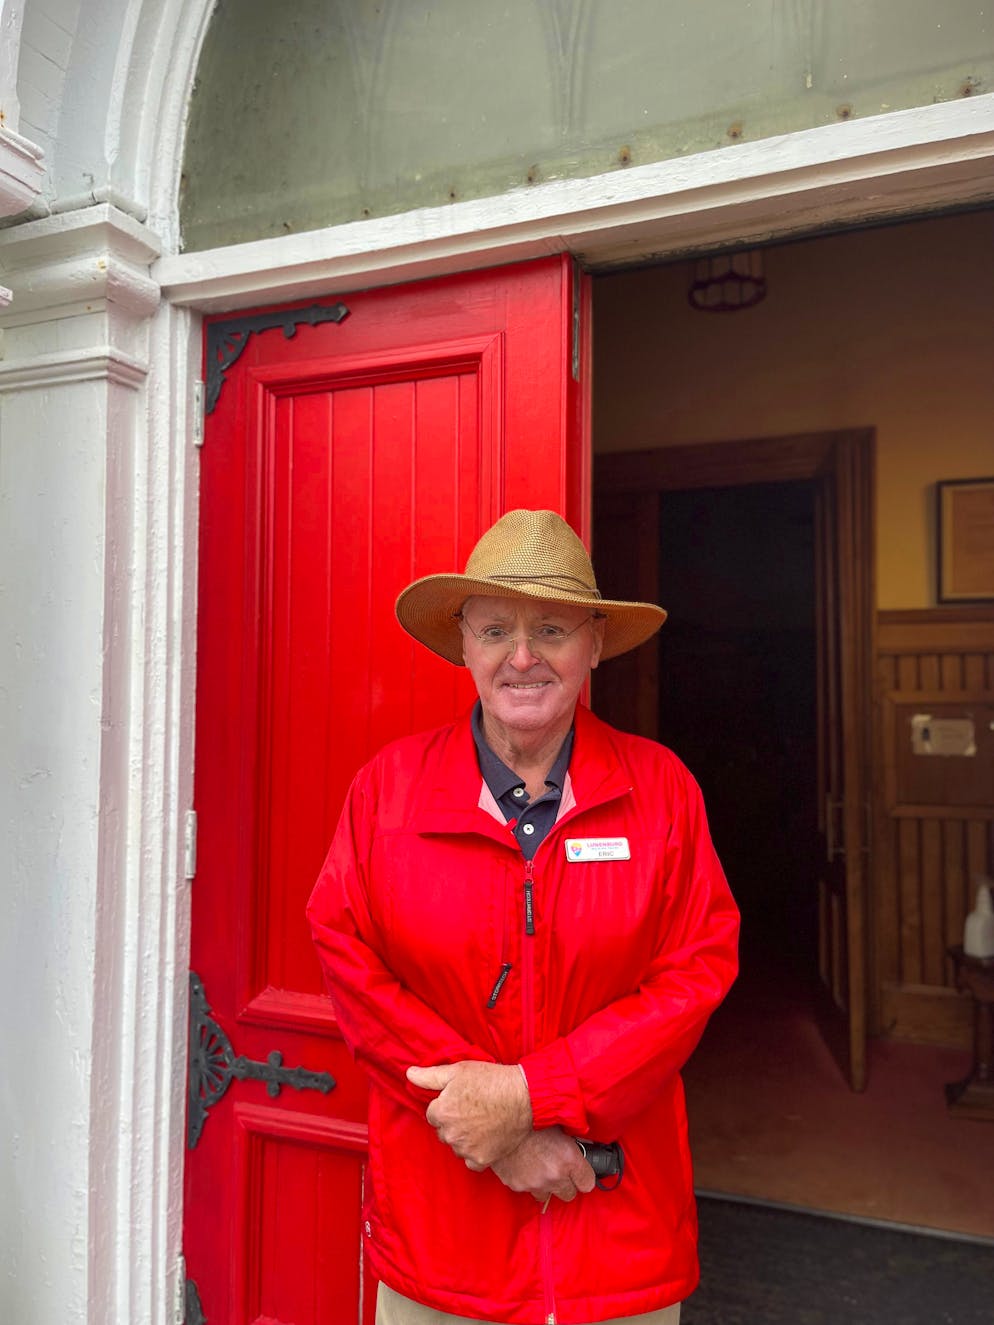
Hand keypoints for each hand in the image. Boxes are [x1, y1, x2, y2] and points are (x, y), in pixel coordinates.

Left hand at [406, 1060, 531, 1167]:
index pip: (433, 1113)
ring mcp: (465, 1149)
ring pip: (456, 1146)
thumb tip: (408, 1074)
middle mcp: (450, 1134)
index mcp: (441, 1112)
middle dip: (453, 1122)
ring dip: (464, 1137)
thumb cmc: (491, 1080)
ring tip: (482, 1121)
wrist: (524, 1097)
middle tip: (473, 1109)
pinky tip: (486, 1137)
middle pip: (443, 1131)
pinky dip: (476, 1152)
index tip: (462, 1099)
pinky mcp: (481, 1160)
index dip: (447, 1105)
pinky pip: (471, 1161)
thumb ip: (430, 1076)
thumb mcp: (458, 1070)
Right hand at [491, 1128, 596, 1203]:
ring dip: (545, 1185)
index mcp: (568, 1159)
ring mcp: (535, 1183)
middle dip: (566, 1184)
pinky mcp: (516, 1186)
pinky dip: (526, 1180)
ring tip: (538, 1166)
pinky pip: (526, 1189)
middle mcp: (554, 1175)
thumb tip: (583, 1143)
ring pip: (546, 1196)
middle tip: (558, 1169)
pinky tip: (522, 1164)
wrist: (500, 1118)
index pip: (587, 1184)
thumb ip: (573, 1138)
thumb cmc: (531, 1116)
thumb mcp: (559, 1123)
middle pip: (569, 1195)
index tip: (580, 1172)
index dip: (584, 1177)